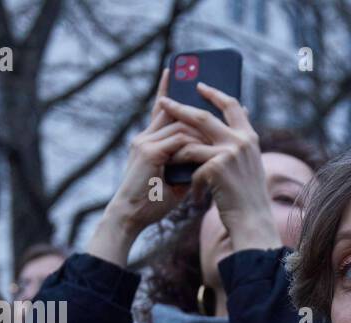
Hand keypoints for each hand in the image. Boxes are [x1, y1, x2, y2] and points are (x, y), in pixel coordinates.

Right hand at [88, 70, 202, 265]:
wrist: (130, 217)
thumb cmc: (152, 202)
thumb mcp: (175, 179)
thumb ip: (188, 162)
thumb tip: (209, 156)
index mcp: (149, 141)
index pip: (163, 111)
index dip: (173, 93)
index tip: (186, 78)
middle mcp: (145, 136)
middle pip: (174, 112)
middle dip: (198, 106)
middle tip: (220, 96)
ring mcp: (145, 142)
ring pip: (182, 127)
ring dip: (203, 134)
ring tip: (220, 141)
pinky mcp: (149, 152)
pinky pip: (180, 141)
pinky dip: (196, 147)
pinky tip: (208, 154)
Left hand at [159, 83, 282, 251]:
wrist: (253, 222)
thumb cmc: (248, 197)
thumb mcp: (248, 166)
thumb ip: (239, 145)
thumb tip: (226, 127)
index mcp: (250, 138)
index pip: (232, 106)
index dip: (215, 94)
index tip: (199, 86)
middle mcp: (241, 141)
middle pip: (204, 117)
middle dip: (181, 108)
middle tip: (165, 102)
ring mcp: (229, 153)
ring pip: (191, 142)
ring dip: (175, 150)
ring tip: (165, 156)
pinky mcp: (216, 167)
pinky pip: (192, 168)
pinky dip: (190, 182)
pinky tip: (193, 197)